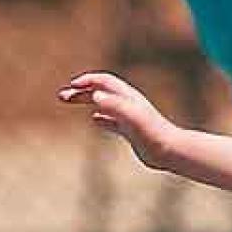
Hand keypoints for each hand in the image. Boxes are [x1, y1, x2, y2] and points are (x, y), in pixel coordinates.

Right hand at [58, 72, 178, 170]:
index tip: (71, 86)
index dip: (87, 81)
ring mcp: (130, 117)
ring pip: (104, 103)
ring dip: (86, 99)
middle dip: (81, 90)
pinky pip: (113, 120)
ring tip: (69, 101)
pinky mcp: (132, 131)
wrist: (170, 150)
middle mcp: (129, 104)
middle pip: (101, 90)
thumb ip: (115, 105)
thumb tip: (95, 96)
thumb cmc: (151, 133)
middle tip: (61, 96)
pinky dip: (101, 116)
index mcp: (127, 97)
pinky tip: (95, 119)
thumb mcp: (131, 117)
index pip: (104, 81)